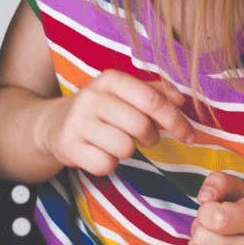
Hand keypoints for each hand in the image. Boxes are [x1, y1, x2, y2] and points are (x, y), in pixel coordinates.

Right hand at [34, 69, 193, 176]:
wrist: (53, 123)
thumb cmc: (101, 109)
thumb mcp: (124, 93)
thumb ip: (156, 92)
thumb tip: (182, 99)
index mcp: (110, 79)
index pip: (152, 100)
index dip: (176, 121)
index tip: (189, 136)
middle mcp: (92, 96)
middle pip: (141, 126)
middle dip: (150, 137)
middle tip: (144, 138)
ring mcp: (77, 121)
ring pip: (124, 148)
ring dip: (127, 151)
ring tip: (116, 142)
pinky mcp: (68, 145)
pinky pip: (105, 165)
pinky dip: (108, 164)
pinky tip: (99, 152)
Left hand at [183, 172, 243, 244]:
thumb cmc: (243, 211)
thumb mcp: (236, 189)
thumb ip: (218, 182)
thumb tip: (205, 197)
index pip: (215, 218)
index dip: (204, 211)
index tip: (213, 210)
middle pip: (202, 239)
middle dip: (198, 229)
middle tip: (210, 228)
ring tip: (208, 242)